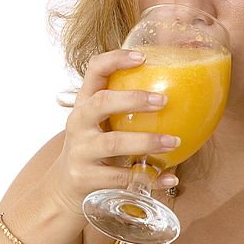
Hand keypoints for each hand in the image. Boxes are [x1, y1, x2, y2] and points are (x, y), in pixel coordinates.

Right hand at [44, 49, 179, 218]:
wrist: (65, 186)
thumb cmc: (95, 147)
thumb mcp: (102, 123)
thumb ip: (125, 109)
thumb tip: (179, 93)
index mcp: (84, 102)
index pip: (94, 70)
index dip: (116, 59)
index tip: (143, 57)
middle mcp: (78, 122)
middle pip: (101, 102)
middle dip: (132, 99)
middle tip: (163, 101)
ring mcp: (79, 150)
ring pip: (112, 143)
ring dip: (146, 141)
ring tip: (173, 141)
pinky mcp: (84, 177)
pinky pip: (121, 177)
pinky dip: (148, 178)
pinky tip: (169, 178)